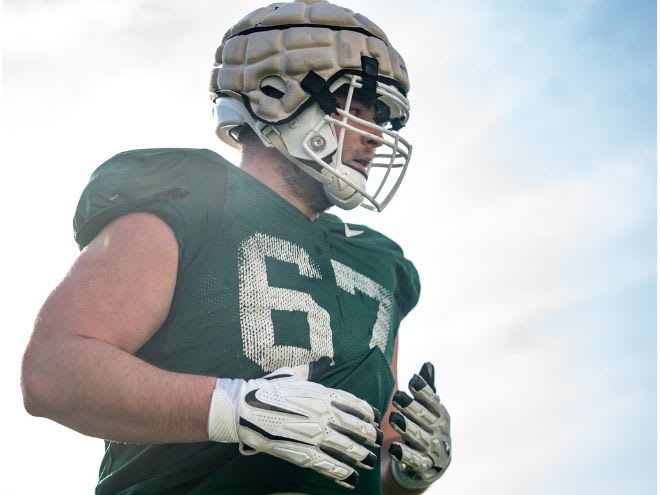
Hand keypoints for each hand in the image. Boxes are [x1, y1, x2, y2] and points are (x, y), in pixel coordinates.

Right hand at [208, 357, 382, 488]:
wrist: (245, 409)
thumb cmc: (268, 388)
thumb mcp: (294, 373)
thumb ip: (314, 369)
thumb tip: (328, 360)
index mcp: (322, 394)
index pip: (354, 403)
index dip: (367, 412)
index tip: (375, 417)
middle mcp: (323, 414)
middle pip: (355, 427)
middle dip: (370, 435)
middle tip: (378, 441)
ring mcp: (315, 435)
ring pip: (346, 448)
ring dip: (361, 456)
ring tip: (370, 461)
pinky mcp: (303, 453)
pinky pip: (328, 466)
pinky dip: (342, 474)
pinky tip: (352, 479)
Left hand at [388, 362, 450, 489]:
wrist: (434, 463)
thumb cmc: (427, 429)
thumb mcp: (429, 410)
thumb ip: (426, 388)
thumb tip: (427, 363)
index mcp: (442, 415)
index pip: (433, 401)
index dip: (423, 391)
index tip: (411, 381)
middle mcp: (440, 432)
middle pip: (425, 418)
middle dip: (411, 407)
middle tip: (397, 397)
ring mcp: (433, 450)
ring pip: (420, 438)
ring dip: (408, 428)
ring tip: (394, 419)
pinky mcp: (425, 466)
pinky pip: (415, 460)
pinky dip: (405, 455)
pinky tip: (393, 448)